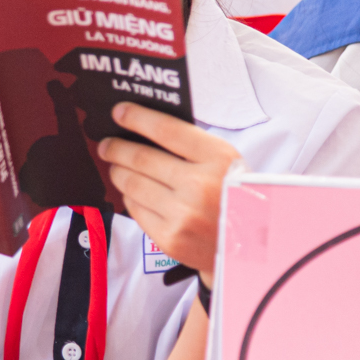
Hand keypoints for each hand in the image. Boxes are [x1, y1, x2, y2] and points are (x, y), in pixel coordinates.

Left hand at [98, 101, 240, 280]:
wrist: (252, 246)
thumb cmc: (232, 196)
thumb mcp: (224, 162)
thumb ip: (190, 145)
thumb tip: (143, 129)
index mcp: (217, 159)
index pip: (166, 130)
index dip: (137, 118)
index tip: (119, 112)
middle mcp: (199, 186)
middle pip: (141, 158)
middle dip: (116, 148)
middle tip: (107, 144)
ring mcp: (183, 215)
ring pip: (132, 184)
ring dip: (118, 171)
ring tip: (117, 166)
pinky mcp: (170, 238)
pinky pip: (135, 209)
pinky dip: (130, 196)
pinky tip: (133, 191)